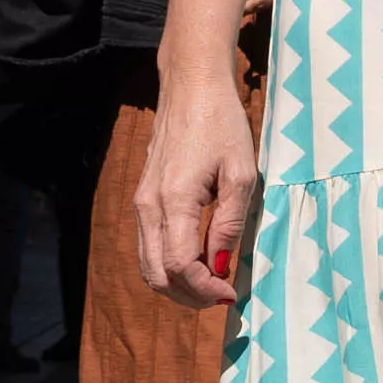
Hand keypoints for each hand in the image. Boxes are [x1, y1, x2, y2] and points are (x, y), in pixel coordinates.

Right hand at [135, 70, 258, 306]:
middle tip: (221, 294)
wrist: (190, 86)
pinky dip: (169, 266)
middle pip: (157, 275)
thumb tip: (221, 268)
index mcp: (174, 200)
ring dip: (177, 285)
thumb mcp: (241, 174)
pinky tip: (197, 261)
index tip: (231, 291)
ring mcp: (141, 203)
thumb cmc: (222, 123)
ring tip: (211, 283)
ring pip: (148, 266)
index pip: (180, 266)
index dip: (205, 288)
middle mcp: (149, 206)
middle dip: (189, 295)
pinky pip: (148, 247)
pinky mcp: (143, 198)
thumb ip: (230, 225)